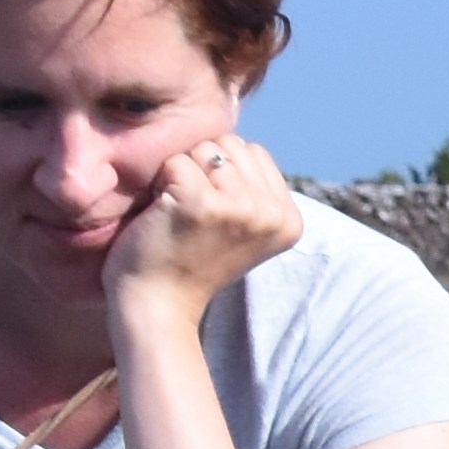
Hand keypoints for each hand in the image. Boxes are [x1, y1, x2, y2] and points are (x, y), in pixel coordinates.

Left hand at [101, 131, 303, 323]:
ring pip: (204, 148)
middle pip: (231, 144)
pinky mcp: (203, 204)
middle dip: (204, 169)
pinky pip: (176, 161)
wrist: (159, 306)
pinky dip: (160, 184)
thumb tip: (237, 142)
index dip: (222, 174)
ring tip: (179, 214)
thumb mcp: (242, 227)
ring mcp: (241, 208)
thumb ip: (253, 188)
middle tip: (193, 215)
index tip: (213, 216)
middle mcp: (272, 214)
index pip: (254, 152)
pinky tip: (164, 215)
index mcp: (289, 219)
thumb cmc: (190, 260)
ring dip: (182, 175)